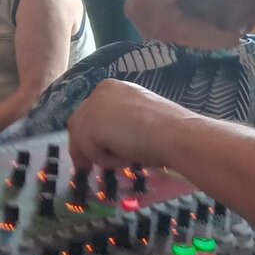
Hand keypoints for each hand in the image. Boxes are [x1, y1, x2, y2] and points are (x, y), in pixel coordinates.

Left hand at [67, 79, 185, 170]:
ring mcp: (93, 106)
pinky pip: (89, 151)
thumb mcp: (140, 120)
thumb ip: (121, 124)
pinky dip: (105, 160)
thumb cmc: (168, 129)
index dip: (92, 134)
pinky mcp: (90, 125)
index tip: (96, 150)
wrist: (175, 133)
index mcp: (114, 87)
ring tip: (122, 162)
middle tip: (87, 167)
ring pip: (81, 138)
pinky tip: (125, 158)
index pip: (91, 112)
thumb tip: (113, 142)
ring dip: (99, 154)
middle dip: (82, 146)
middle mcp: (100, 91)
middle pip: (79, 123)